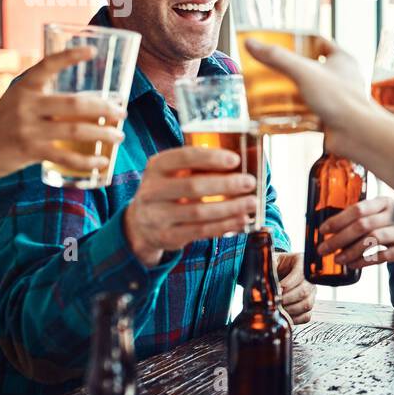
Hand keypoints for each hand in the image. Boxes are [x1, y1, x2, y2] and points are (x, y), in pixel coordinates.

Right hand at [0, 48, 127, 181]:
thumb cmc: (3, 123)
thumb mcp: (16, 101)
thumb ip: (44, 97)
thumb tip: (88, 101)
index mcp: (24, 87)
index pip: (47, 65)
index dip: (69, 56)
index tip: (91, 51)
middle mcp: (26, 105)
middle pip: (75, 103)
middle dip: (105, 108)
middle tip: (122, 113)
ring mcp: (28, 128)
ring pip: (76, 129)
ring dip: (103, 134)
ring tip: (119, 136)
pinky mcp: (30, 151)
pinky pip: (66, 156)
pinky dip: (87, 161)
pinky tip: (102, 162)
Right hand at [123, 147, 258, 266]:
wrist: (141, 224)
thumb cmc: (169, 191)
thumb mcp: (174, 174)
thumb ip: (201, 167)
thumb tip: (244, 162)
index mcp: (157, 167)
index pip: (184, 157)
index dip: (211, 158)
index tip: (235, 159)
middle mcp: (152, 190)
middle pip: (193, 186)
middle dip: (226, 184)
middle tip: (249, 182)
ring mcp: (157, 216)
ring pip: (199, 212)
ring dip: (230, 207)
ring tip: (252, 202)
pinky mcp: (167, 236)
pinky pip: (201, 231)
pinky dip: (224, 225)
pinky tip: (241, 219)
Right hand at [243, 36, 393, 184]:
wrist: (356, 134)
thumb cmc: (339, 99)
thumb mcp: (303, 72)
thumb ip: (276, 58)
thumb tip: (251, 43)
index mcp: (342, 59)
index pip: (320, 42)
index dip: (301, 40)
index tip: (282, 41)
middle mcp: (342, 78)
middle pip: (313, 67)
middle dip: (292, 68)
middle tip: (271, 67)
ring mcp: (338, 99)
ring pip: (311, 91)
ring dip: (292, 91)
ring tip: (270, 89)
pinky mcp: (332, 118)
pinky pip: (310, 112)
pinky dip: (295, 112)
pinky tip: (279, 113)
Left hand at [274, 252, 315, 323]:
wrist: (278, 272)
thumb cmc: (275, 265)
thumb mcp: (272, 260)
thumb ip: (270, 264)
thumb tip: (266, 276)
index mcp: (302, 262)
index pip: (301, 273)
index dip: (288, 283)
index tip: (277, 289)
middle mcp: (310, 279)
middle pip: (305, 291)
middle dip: (287, 298)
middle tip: (275, 301)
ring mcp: (312, 293)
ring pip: (307, 304)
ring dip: (291, 309)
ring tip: (278, 309)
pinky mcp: (309, 305)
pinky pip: (307, 316)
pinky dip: (295, 318)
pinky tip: (284, 315)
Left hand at [316, 196, 393, 277]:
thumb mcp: (383, 220)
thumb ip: (363, 220)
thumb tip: (331, 231)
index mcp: (386, 202)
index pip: (358, 208)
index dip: (338, 219)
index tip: (323, 230)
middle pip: (363, 224)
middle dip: (340, 238)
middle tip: (324, 249)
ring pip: (373, 240)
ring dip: (351, 251)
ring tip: (338, 259)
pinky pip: (383, 255)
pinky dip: (365, 261)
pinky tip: (354, 265)